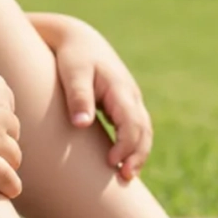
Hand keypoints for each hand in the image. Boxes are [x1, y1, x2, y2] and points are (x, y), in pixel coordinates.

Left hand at [49, 17, 152, 180]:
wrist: (79, 39)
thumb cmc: (73, 57)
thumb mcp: (74, 74)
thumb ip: (79, 98)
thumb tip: (82, 125)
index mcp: (120, 89)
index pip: (132, 122)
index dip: (126, 145)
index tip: (112, 162)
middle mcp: (131, 96)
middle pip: (143, 130)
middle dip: (137, 155)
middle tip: (125, 178)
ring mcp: (130, 101)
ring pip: (143, 131)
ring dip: (138, 154)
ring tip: (127, 177)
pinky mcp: (123, 106)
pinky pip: (135, 129)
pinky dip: (134, 147)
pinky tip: (123, 164)